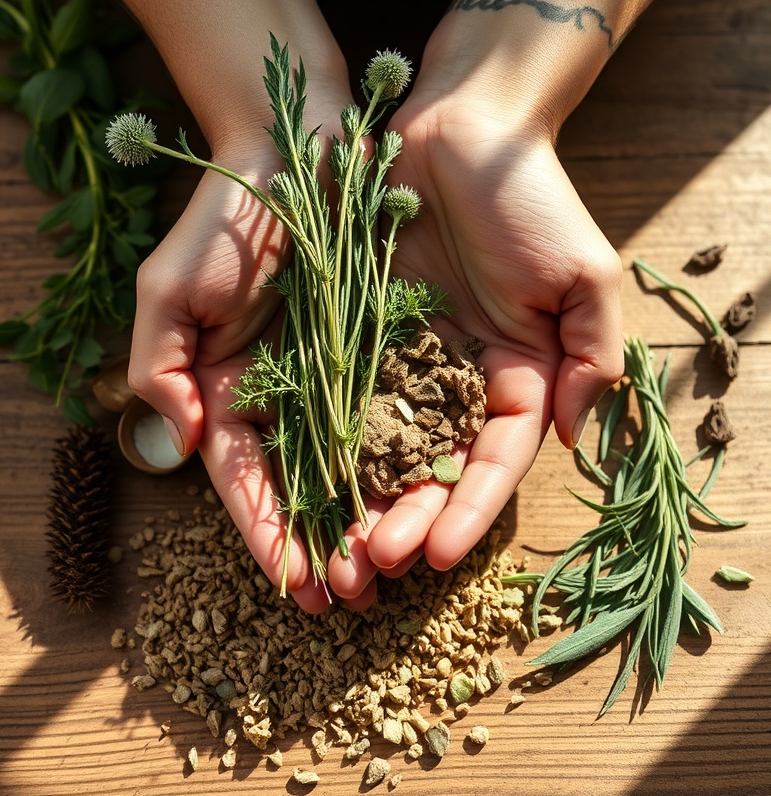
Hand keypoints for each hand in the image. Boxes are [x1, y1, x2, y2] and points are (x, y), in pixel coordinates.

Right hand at [128, 102, 360, 613]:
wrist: (295, 156)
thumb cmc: (225, 221)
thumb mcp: (170, 290)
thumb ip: (161, 367)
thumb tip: (182, 440)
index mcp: (230, 393)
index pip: (247, 481)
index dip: (268, 535)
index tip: (291, 585)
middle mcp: (289, 397)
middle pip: (307, 486)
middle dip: (325, 544)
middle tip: (348, 596)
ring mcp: (341, 378)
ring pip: (358, 464)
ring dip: (370, 518)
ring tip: (388, 570)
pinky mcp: (389, 351)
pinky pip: (402, 412)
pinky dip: (409, 458)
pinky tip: (425, 499)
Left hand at [328, 92, 623, 602]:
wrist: (460, 132)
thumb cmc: (529, 199)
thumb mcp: (583, 275)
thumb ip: (592, 357)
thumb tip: (578, 435)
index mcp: (513, 378)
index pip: (493, 462)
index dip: (470, 509)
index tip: (443, 553)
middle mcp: (454, 381)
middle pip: (429, 468)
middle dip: (406, 520)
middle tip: (374, 566)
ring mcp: (400, 361)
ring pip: (376, 447)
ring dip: (356, 501)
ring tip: (333, 551)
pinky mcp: (352, 335)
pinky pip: (333, 396)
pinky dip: (319, 442)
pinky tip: (300, 485)